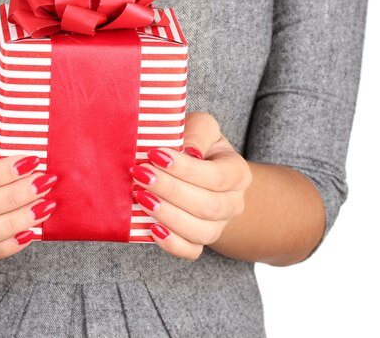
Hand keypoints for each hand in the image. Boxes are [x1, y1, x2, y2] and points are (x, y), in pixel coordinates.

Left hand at [130, 112, 251, 259]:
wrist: (201, 174)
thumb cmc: (197, 145)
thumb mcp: (202, 128)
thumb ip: (197, 133)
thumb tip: (186, 150)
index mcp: (238, 173)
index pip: (215, 176)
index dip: (184, 168)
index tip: (154, 155)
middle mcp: (233, 203)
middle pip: (207, 206)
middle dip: (170, 190)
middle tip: (141, 175)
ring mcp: (218, 226)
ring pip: (200, 231)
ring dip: (168, 216)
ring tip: (141, 198)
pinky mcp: (199, 241)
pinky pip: (191, 251)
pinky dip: (172, 244)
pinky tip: (152, 228)